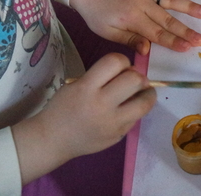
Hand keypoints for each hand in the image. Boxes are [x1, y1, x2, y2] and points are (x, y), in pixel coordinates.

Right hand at [12, 53, 155, 183]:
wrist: (53, 140)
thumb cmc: (63, 108)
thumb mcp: (75, 85)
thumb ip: (100, 77)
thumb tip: (130, 72)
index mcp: (86, 87)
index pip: (115, 61)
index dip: (122, 60)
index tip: (121, 67)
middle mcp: (101, 104)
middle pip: (135, 79)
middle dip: (137, 76)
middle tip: (133, 80)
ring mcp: (112, 123)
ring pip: (144, 103)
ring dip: (147, 94)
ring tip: (142, 93)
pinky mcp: (118, 136)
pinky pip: (136, 119)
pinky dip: (136, 111)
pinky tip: (128, 109)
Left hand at [69, 0, 200, 54]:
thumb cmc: (97, 15)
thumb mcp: (108, 33)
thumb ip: (130, 39)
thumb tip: (148, 49)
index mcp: (133, 18)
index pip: (157, 33)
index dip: (174, 41)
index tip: (189, 47)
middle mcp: (143, 3)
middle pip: (168, 19)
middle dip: (186, 30)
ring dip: (188, 5)